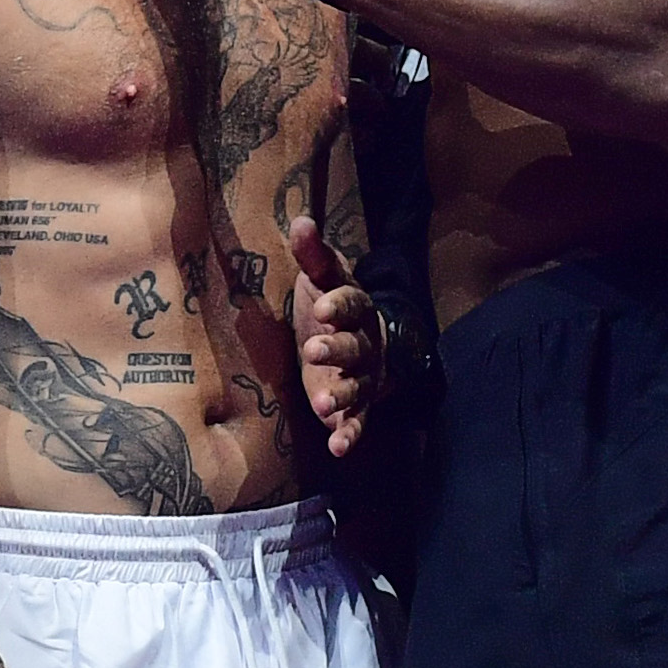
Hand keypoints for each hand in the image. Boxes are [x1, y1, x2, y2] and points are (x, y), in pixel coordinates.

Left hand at [284, 213, 382, 451]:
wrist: (367, 339)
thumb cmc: (332, 304)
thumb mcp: (323, 277)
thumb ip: (313, 255)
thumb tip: (301, 219)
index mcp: (356, 307)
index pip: (349, 303)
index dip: (337, 306)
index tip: (321, 307)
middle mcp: (365, 342)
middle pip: (354, 346)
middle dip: (336, 349)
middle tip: (313, 351)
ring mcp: (363, 376)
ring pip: (357, 386)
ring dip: (341, 395)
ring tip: (321, 405)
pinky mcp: (357, 404)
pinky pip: (357, 420)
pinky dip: (350, 434)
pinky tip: (337, 448)